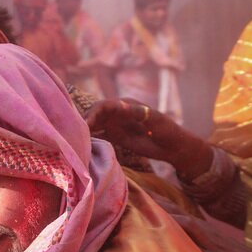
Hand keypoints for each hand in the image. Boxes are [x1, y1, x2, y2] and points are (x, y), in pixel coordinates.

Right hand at [83, 98, 209, 179]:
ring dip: (86, 130)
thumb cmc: (167, 130)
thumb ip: (138, 113)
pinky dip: (91, 139)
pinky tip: (85, 145)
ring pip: (95, 124)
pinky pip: (100, 135)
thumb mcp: (154, 120)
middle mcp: (117, 113)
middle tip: (78, 134)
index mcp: (126, 105)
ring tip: (78, 139)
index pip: (104, 105)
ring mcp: (116, 125)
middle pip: (96, 114)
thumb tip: (120, 106)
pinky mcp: (116, 137)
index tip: (87, 123)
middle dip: (86, 121)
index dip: (94, 112)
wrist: (173, 147)